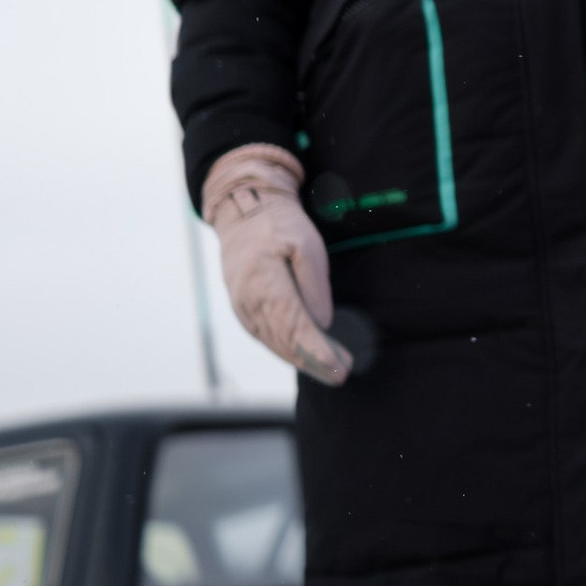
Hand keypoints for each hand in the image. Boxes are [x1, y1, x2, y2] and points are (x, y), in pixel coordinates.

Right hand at [201, 144, 352, 386]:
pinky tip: (306, 357)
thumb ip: (314, 285)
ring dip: (303, 361)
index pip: (294, 327)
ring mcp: (242, 307)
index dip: (317, 351)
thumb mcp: (306, 244)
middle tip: (342, 374)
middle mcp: (249, 301)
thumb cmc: (279, 224)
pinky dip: (286, 350)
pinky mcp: (242, 309)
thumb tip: (322, 322)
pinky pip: (265, 337)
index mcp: (265, 283)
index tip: (338, 366)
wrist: (243, 212)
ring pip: (274, 343)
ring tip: (332, 370)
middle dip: (315, 362)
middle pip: (284, 342)